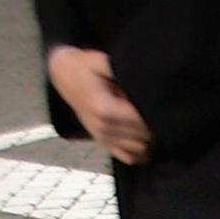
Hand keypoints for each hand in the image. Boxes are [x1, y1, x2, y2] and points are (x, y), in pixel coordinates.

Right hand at [48, 46, 153, 164]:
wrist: (64, 76)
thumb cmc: (84, 67)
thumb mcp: (101, 61)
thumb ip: (121, 70)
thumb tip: (144, 80)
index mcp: (103, 108)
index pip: (140, 122)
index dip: (153, 113)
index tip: (155, 101)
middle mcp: (102, 127)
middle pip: (143, 137)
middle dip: (153, 124)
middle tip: (153, 108)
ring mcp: (102, 137)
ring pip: (139, 149)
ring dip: (149, 137)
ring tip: (148, 118)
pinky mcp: (103, 142)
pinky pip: (129, 157)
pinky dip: (140, 152)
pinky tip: (145, 137)